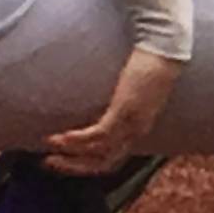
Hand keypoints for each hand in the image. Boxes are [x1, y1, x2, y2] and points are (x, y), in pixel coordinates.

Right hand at [43, 48, 182, 174]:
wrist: (165, 45)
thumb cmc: (152, 61)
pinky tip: (59, 138)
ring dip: (71, 154)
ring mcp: (132, 122)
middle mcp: (137, 129)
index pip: (113, 157)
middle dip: (75, 166)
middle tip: (49, 162)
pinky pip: (98, 134)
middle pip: (106, 163)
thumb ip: (124, 100)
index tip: (65, 159)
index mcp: (140, 126)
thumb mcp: (137, 88)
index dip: (88, 163)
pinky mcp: (125, 110)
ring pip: (99, 153)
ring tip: (48, 147)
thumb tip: (107, 102)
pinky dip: (77, 140)